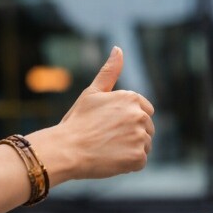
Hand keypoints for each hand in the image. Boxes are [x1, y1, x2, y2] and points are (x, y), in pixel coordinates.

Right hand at [27, 47, 154, 182]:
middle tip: (105, 139)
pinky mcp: (138, 158)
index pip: (145, 111)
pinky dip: (128, 164)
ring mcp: (140, 137)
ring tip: (107, 149)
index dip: (127, 120)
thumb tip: (118, 48)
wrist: (66, 149)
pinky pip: (139, 162)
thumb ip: (109, 71)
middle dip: (130, 135)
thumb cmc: (76, 121)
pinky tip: (110, 159)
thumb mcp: (92, 92)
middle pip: (146, 129)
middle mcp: (140, 116)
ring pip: (144, 146)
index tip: (109, 126)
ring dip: (129, 150)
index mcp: (131, 98)